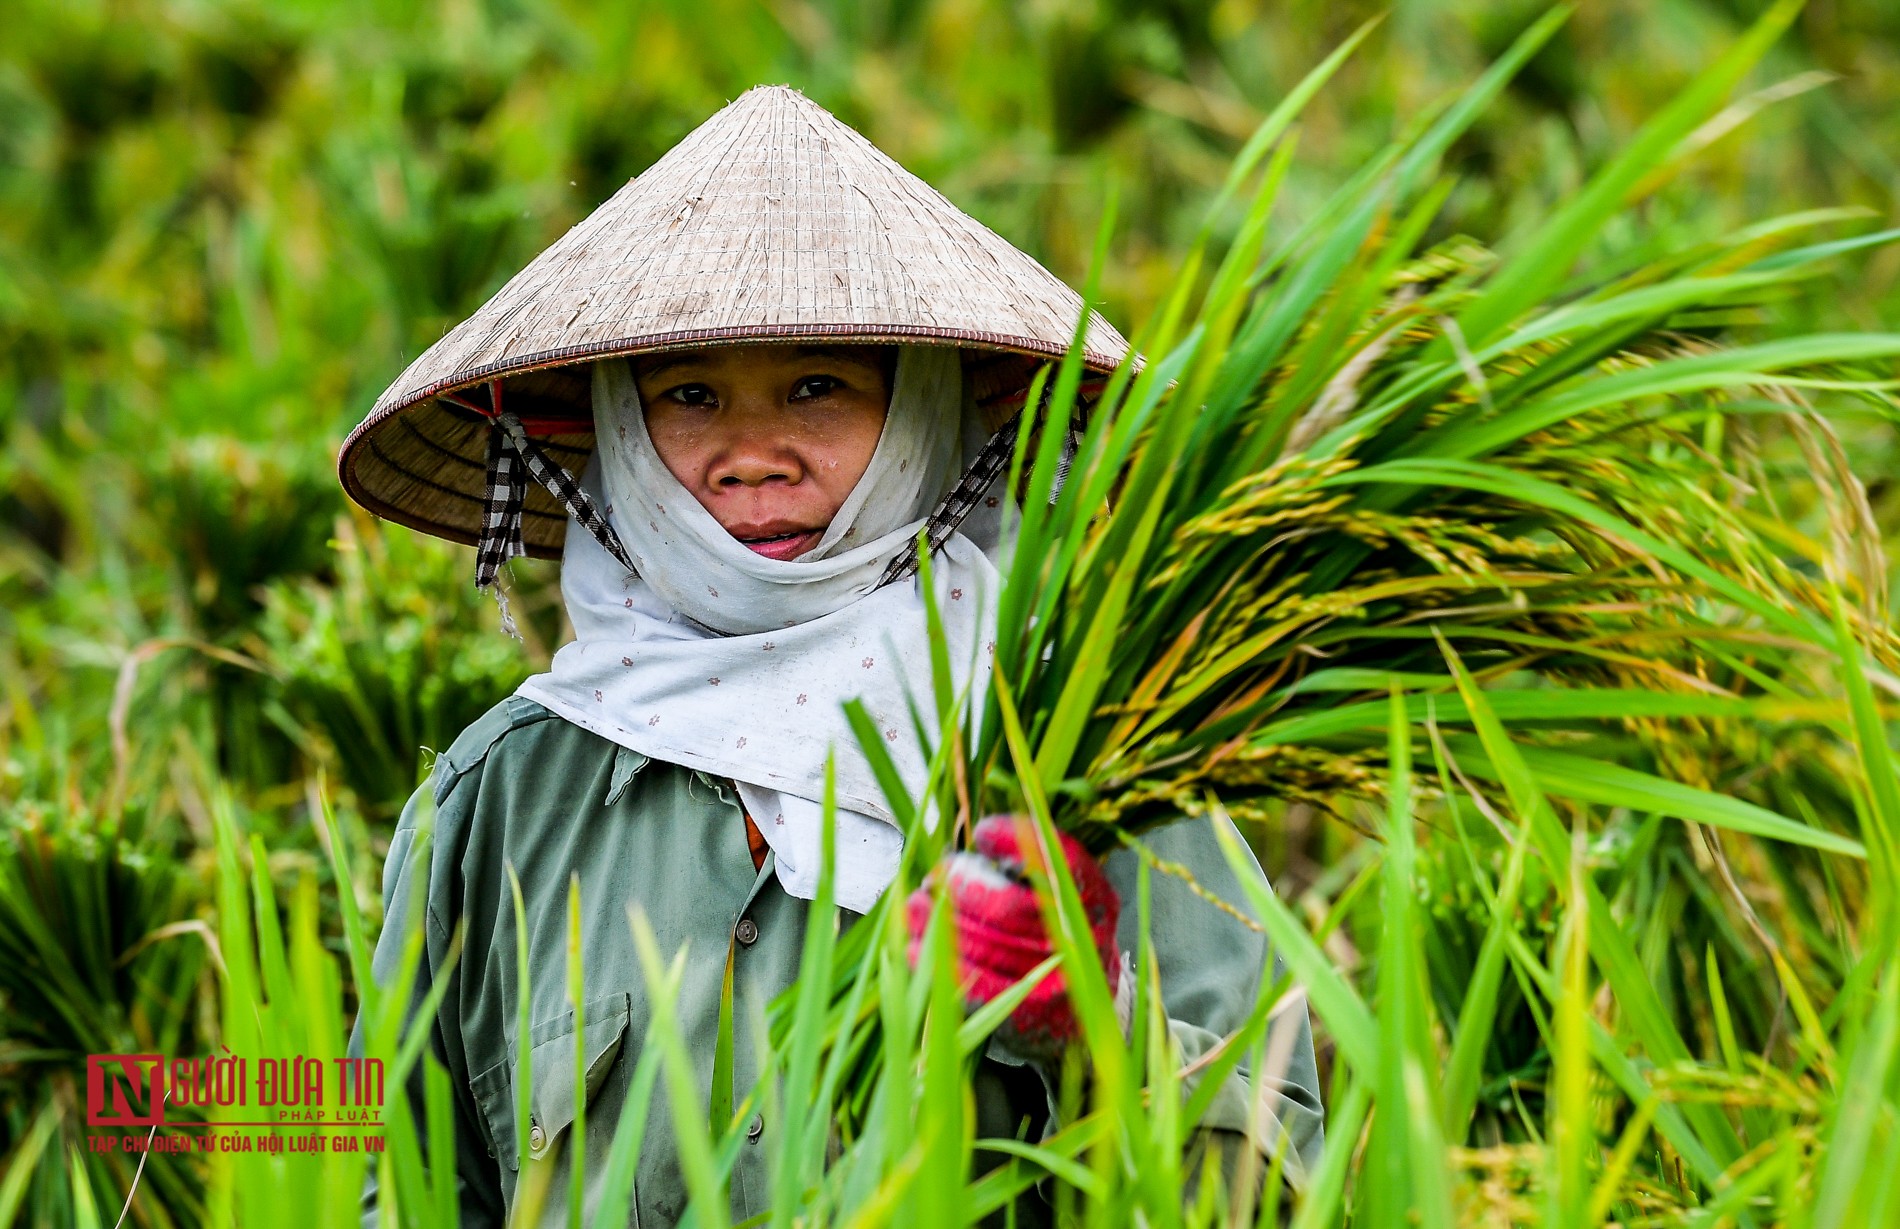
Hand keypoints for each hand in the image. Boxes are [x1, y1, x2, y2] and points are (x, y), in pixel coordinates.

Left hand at [906, 815, 1121, 1054]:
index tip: (984, 833)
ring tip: (915, 905)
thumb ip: (1033, 870)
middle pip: (1008, 905)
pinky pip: (974, 984)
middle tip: (938, 875)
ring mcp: (1056, 982)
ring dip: (938, 922)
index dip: (1018, 841)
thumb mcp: (1067, 900)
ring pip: (984, 944)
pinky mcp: (1028, 1015)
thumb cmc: (1062, 943)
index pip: (1060, 861)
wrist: (1087, 1020)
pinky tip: (914, 948)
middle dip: (962, 885)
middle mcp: (1081, 941)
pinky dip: (939, 963)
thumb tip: (974, 846)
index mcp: (1095, 901)